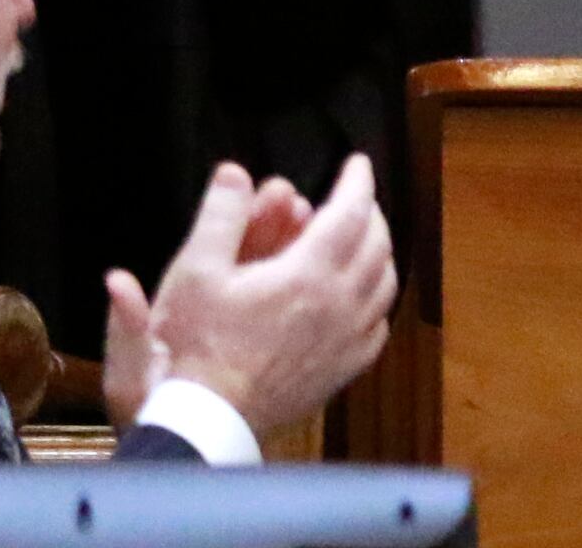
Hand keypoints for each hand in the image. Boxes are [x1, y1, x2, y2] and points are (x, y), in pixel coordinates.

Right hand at [103, 155, 397, 438]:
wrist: (206, 418)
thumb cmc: (198, 345)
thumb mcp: (196, 271)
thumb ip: (219, 216)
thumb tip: (235, 173)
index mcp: (309, 274)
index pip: (352, 212)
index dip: (358, 181)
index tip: (357, 164)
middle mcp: (340, 304)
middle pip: (377, 244)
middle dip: (370, 213)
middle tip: (354, 199)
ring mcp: (347, 341)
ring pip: (385, 284)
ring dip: (379, 254)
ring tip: (362, 240)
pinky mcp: (343, 370)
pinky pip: (377, 327)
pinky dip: (376, 301)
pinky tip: (360, 297)